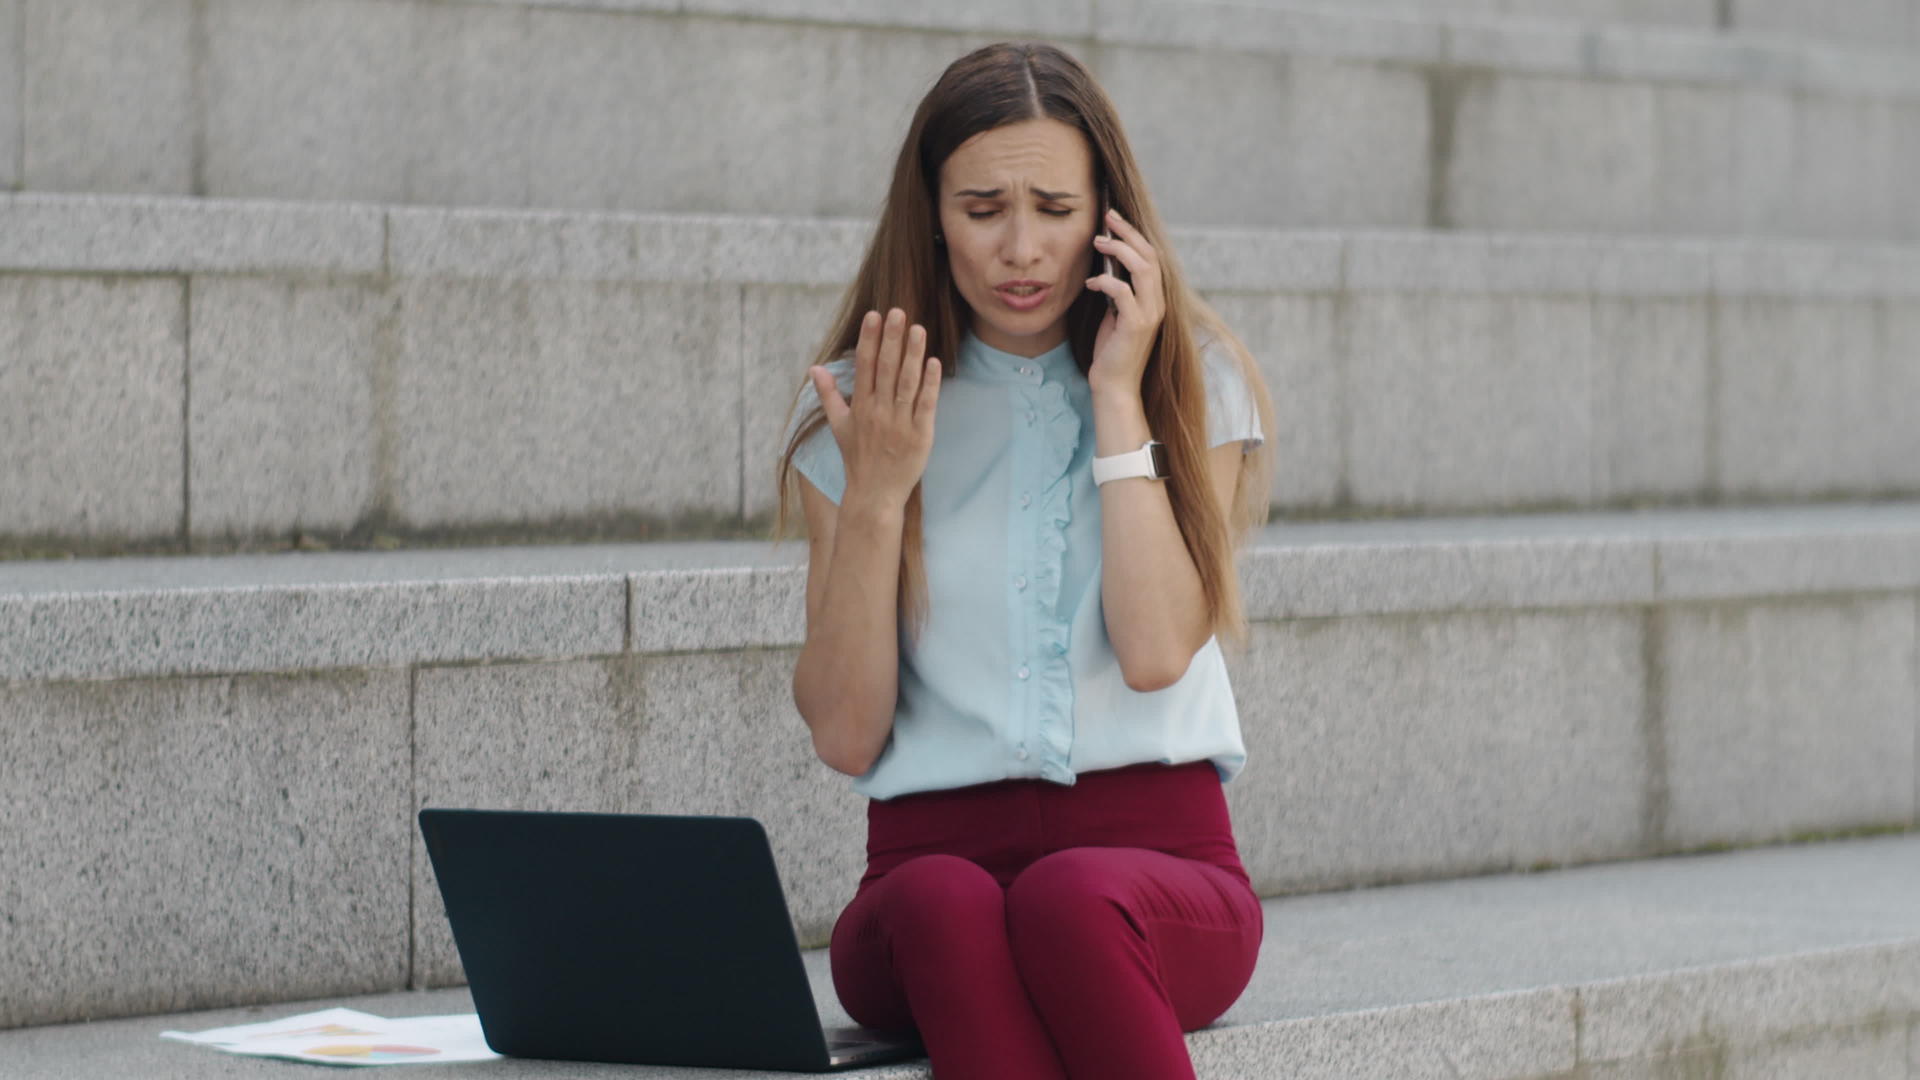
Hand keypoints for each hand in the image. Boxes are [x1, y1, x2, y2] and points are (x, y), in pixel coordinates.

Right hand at [812, 307, 941, 507]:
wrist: (874, 494)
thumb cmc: (857, 458)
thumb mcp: (838, 426)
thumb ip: (828, 395)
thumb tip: (815, 369)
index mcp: (860, 407)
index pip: (864, 366)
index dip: (869, 339)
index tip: (874, 316)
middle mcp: (879, 412)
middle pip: (886, 369)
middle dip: (892, 339)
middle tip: (898, 312)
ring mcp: (900, 423)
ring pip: (907, 383)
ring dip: (912, 354)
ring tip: (918, 328)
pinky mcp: (920, 435)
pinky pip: (926, 404)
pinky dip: (930, 383)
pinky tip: (933, 362)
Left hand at [1084, 207, 1163, 396]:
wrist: (1114, 385)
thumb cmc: (1112, 350)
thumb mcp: (1116, 313)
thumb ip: (1118, 291)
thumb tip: (1106, 263)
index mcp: (1155, 298)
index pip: (1151, 257)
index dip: (1134, 234)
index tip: (1113, 218)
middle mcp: (1157, 303)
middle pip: (1149, 256)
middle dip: (1128, 233)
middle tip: (1107, 218)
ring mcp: (1149, 314)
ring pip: (1142, 269)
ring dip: (1119, 250)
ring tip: (1098, 242)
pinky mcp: (1136, 326)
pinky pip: (1123, 292)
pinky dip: (1106, 281)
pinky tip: (1091, 282)